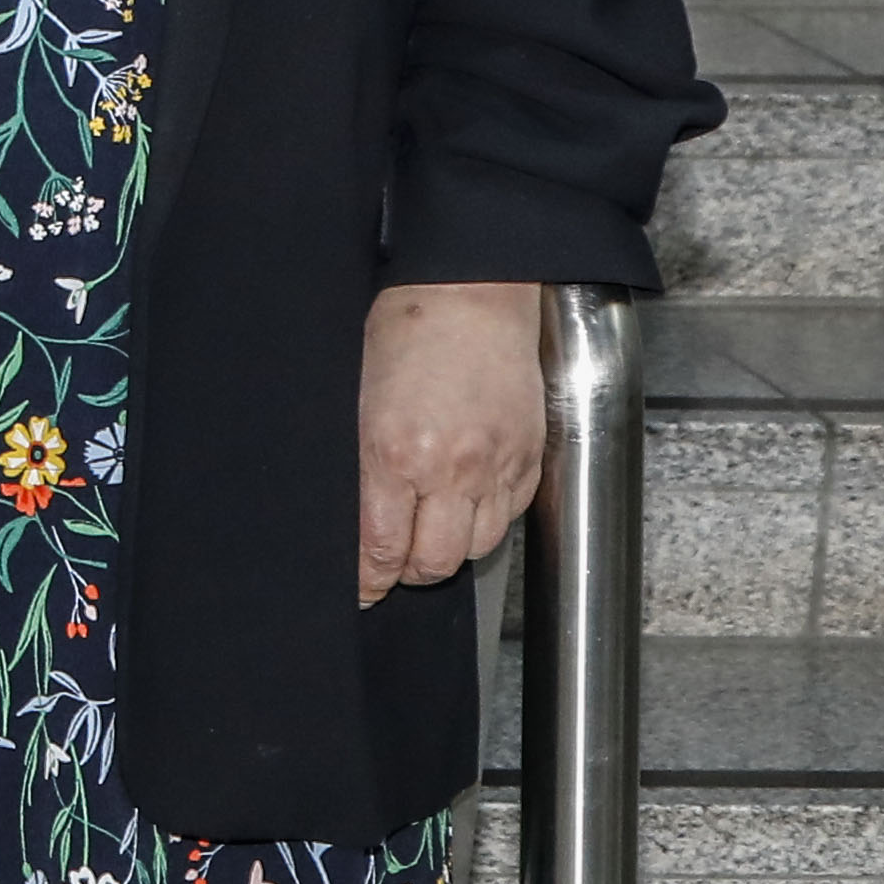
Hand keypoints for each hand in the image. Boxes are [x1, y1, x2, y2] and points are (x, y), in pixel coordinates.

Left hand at [358, 278, 548, 600]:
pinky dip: (485, 522)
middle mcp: (450, 470)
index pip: (380, 548)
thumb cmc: (404, 328)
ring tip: (430, 533)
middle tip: (392, 562)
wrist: (470, 292)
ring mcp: (495, 467)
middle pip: (433, 562)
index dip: (367, 580)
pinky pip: (507, 517)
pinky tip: (465, 504)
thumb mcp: (357, 396)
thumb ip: (361, 462)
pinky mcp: (528, 459)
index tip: (361, 591)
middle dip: (407, 571)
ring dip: (450, 549)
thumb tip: (356, 514)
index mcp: (394, 454)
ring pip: (475, 548)